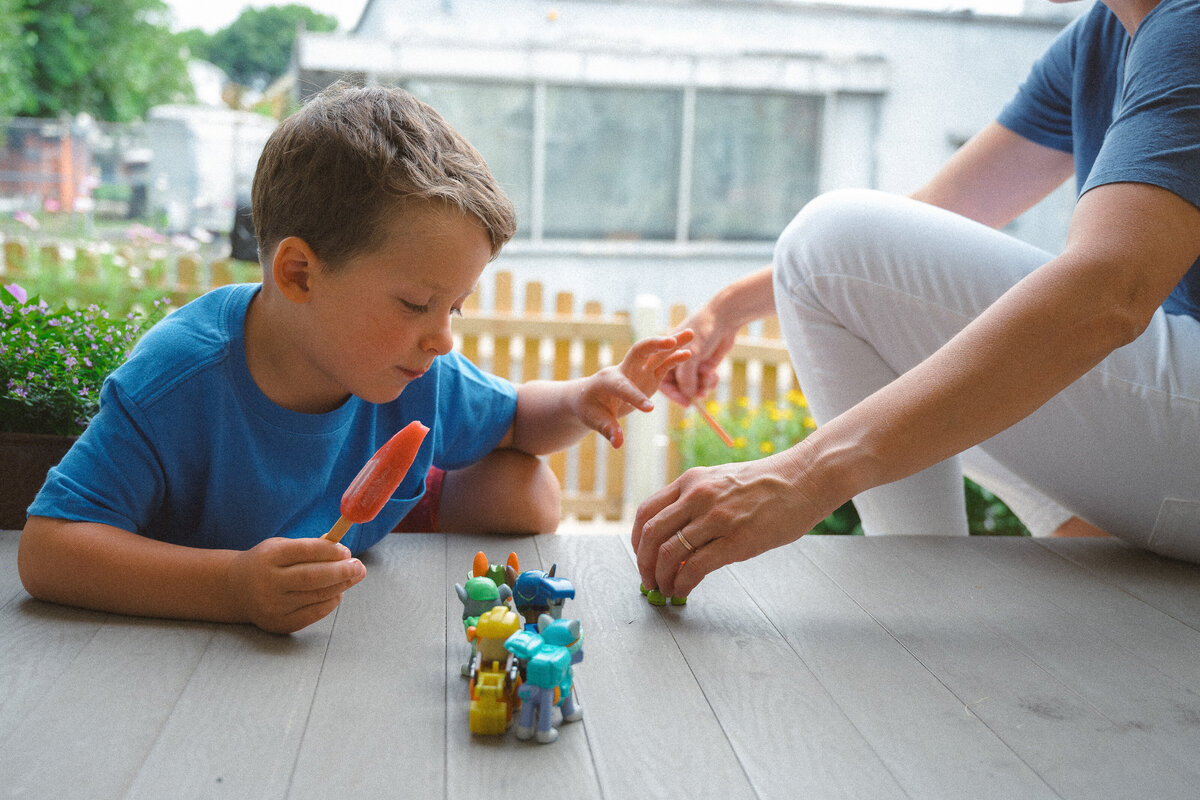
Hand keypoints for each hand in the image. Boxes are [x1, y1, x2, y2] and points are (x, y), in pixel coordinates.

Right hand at [226, 536, 365, 633]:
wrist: (236, 589)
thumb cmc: (268, 562)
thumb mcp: (281, 547)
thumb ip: (310, 548)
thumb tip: (344, 553)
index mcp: (269, 557)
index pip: (305, 551)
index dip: (330, 551)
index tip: (346, 552)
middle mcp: (268, 583)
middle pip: (312, 577)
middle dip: (341, 571)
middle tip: (359, 567)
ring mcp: (273, 606)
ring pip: (316, 596)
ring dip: (341, 586)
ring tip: (353, 577)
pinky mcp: (280, 623)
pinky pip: (314, 613)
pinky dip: (330, 602)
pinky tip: (337, 592)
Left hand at [572, 330, 693, 447]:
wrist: (589, 396)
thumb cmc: (590, 408)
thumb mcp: (595, 420)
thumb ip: (608, 430)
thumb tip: (618, 443)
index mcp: (608, 381)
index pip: (623, 387)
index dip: (635, 397)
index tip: (649, 409)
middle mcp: (624, 370)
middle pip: (639, 351)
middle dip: (654, 345)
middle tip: (671, 340)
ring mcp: (638, 370)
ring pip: (655, 353)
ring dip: (672, 343)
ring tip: (690, 333)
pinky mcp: (648, 375)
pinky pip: (662, 364)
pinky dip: (674, 357)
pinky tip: (688, 352)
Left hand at [631, 449, 831, 597]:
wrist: (805, 478)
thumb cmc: (767, 483)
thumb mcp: (721, 480)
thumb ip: (695, 502)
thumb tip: (676, 536)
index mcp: (691, 481)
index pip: (646, 512)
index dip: (636, 540)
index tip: (641, 556)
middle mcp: (698, 496)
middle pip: (651, 535)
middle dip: (644, 564)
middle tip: (648, 580)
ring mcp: (717, 518)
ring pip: (669, 553)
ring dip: (661, 578)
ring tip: (666, 589)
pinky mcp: (737, 540)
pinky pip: (695, 567)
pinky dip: (682, 583)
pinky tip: (684, 590)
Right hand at [660, 304, 736, 405]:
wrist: (724, 319)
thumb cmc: (703, 331)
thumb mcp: (692, 355)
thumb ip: (687, 377)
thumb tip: (688, 396)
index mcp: (666, 357)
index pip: (664, 382)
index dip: (674, 394)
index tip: (685, 403)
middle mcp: (676, 362)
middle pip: (680, 387)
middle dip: (690, 392)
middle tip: (701, 395)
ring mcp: (691, 365)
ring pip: (694, 386)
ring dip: (702, 386)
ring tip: (709, 379)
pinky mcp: (704, 366)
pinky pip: (704, 382)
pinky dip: (709, 382)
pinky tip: (714, 375)